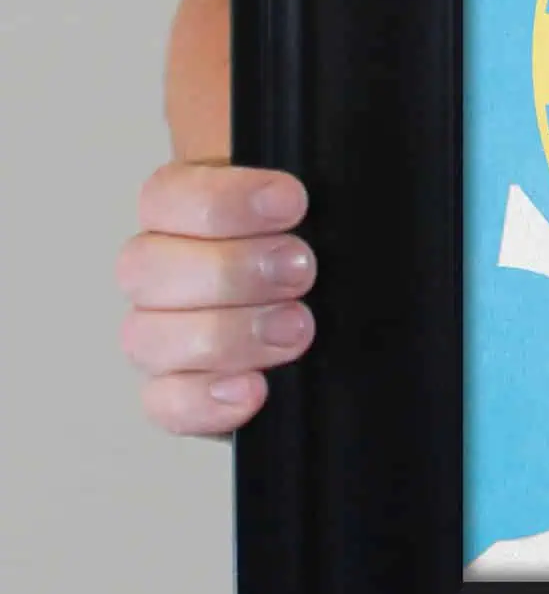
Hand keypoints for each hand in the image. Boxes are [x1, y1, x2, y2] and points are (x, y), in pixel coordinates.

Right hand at [115, 161, 316, 437]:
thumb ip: (313, 190)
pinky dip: (204, 400)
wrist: (359, 319)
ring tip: (296, 328)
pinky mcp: (182, 393)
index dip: (223, 201)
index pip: (166, 196)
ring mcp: (165, 335)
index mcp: (189, 212)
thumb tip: (298, 189)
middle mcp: (166, 272)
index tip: (291, 202)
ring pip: (147, 337)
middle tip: (300, 270)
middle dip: (229, 270)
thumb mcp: (329, 210)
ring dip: (224, 334)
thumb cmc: (337, 254)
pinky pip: (165, 403)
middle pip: (145, 267)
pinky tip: (254, 389)